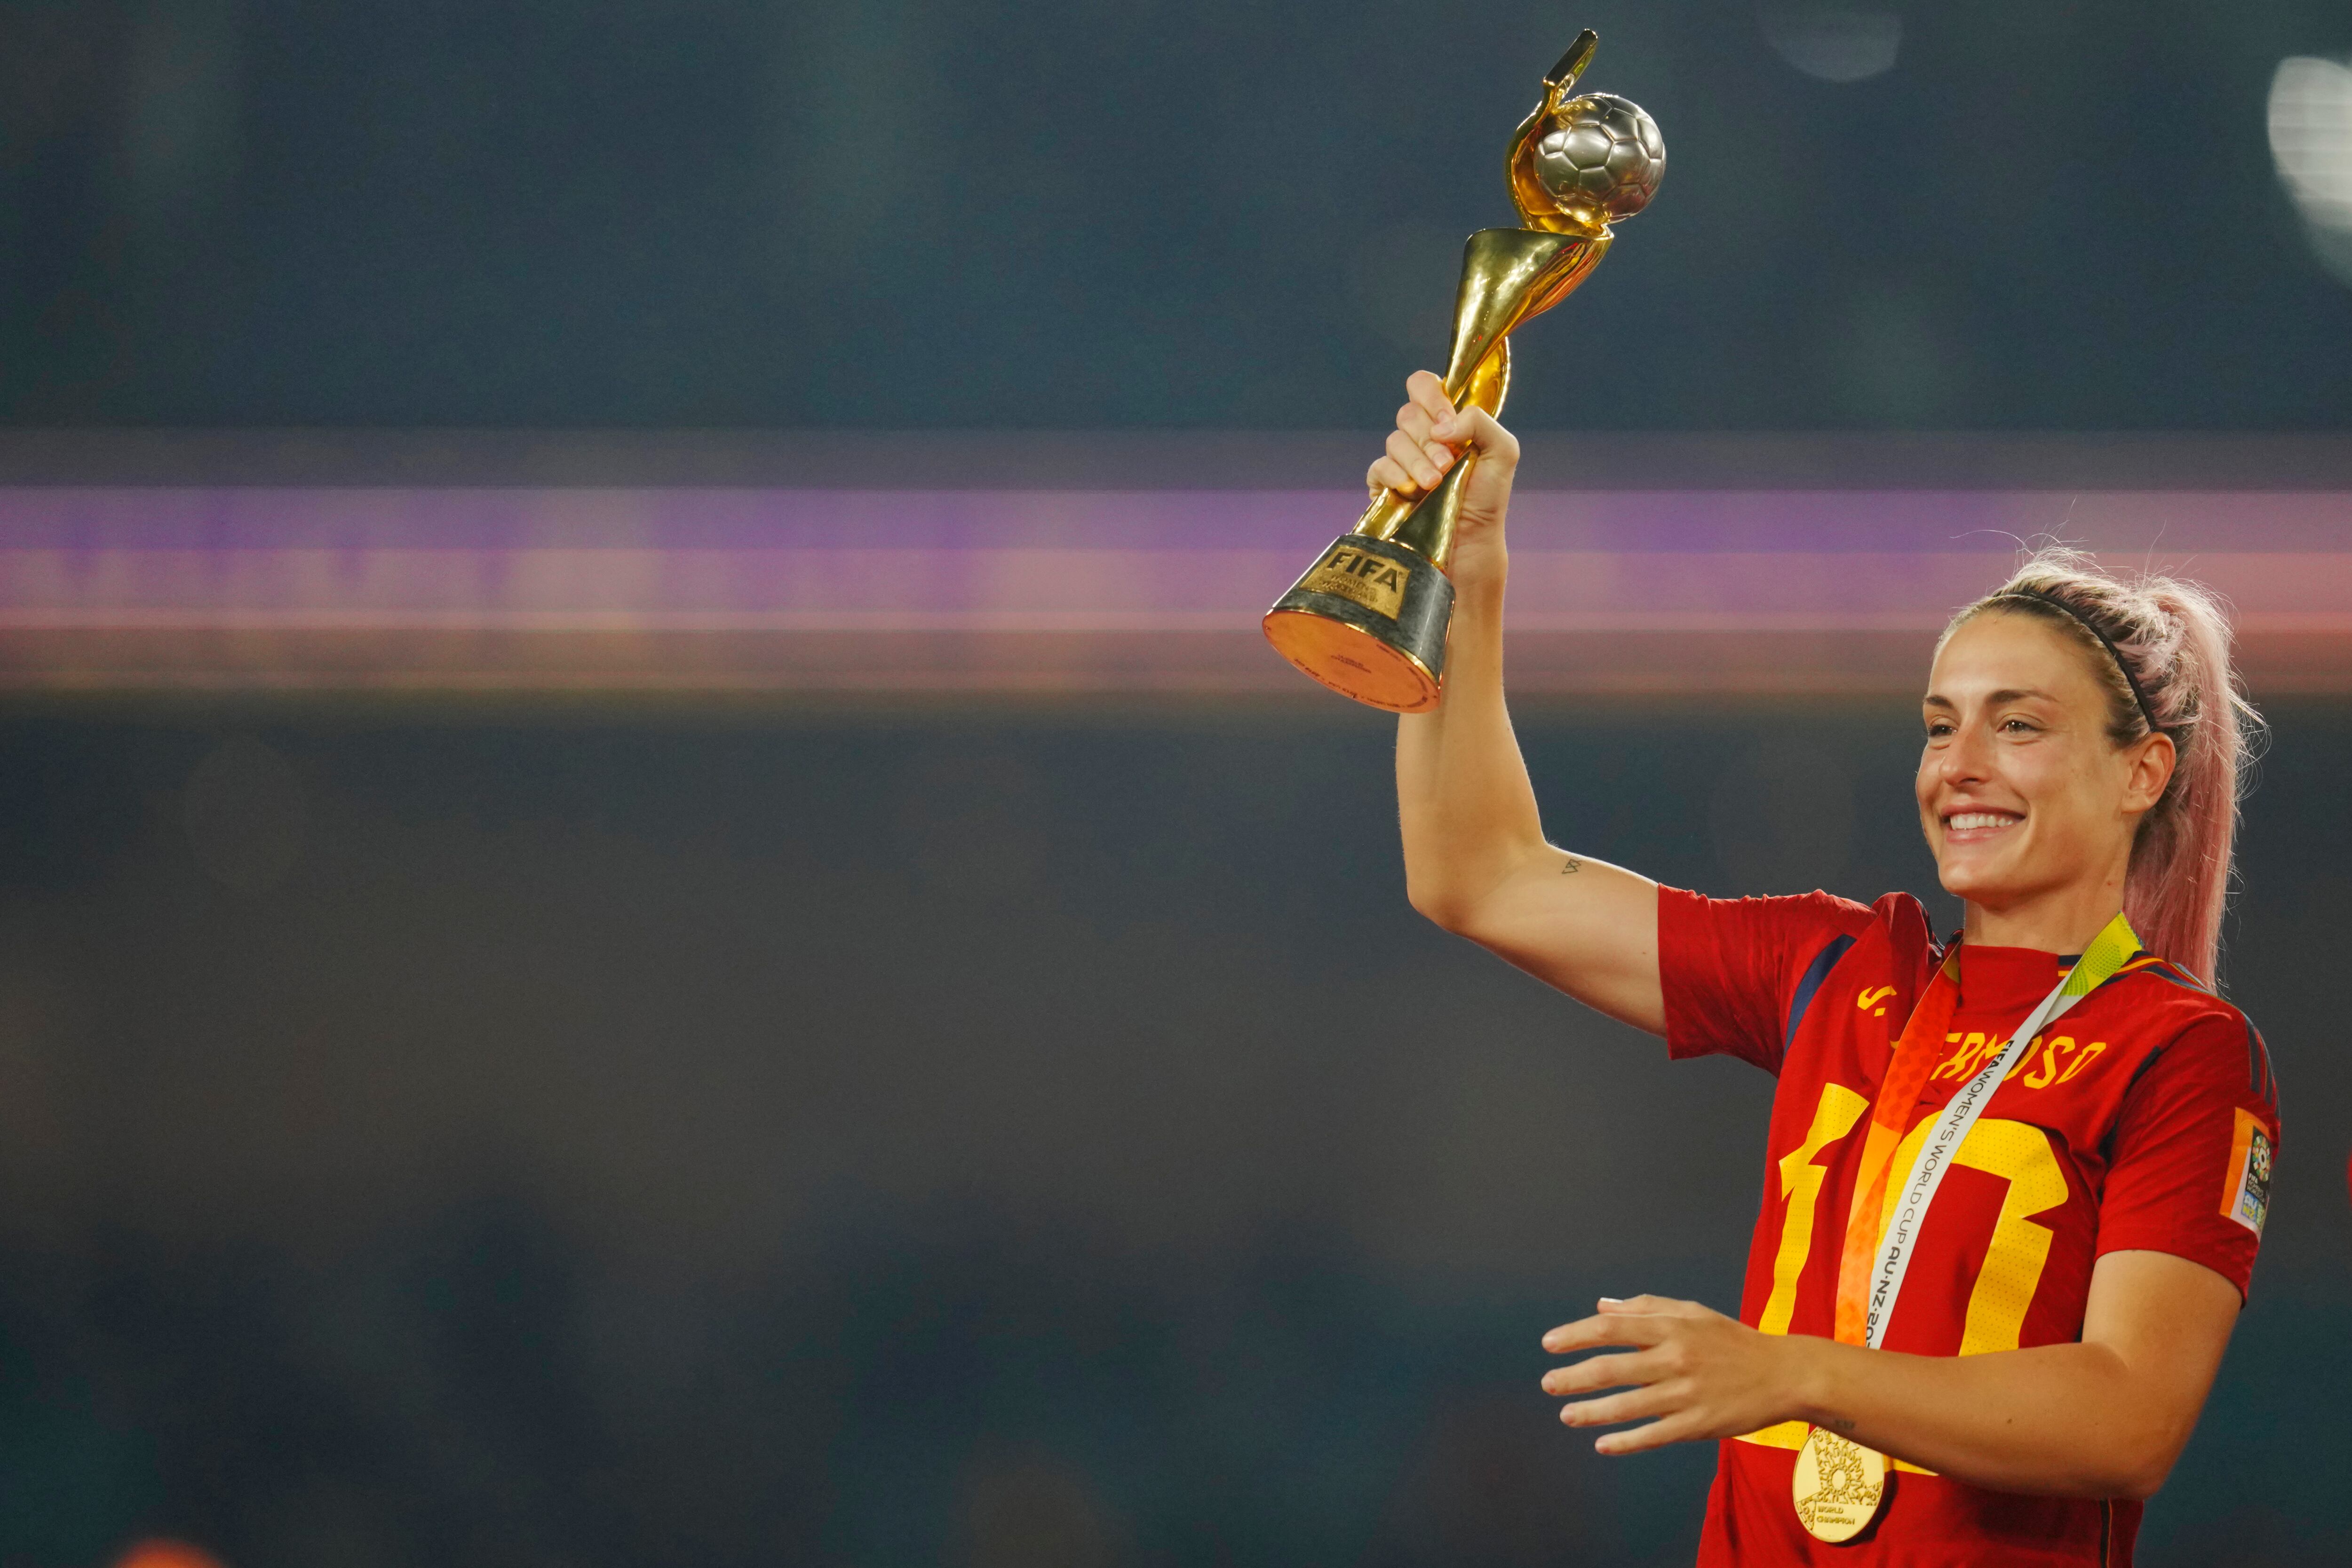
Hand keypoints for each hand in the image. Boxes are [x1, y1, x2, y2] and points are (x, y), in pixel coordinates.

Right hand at [1363, 370, 1519, 587]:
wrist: (1471, 539)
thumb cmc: (1488, 496)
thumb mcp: (1503, 451)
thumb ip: (1480, 421)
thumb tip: (1440, 426)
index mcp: (1446, 420)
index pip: (1423, 385)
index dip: (1431, 396)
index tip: (1447, 421)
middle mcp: (1421, 436)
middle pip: (1407, 413)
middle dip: (1429, 439)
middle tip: (1448, 464)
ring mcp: (1401, 460)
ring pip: (1394, 440)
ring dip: (1418, 461)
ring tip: (1436, 483)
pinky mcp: (1384, 485)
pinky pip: (1378, 467)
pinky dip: (1394, 475)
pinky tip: (1412, 490)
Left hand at [1540, 1295, 1802, 1455]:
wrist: (1785, 1374)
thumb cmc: (1732, 1341)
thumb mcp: (1692, 1312)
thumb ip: (1645, 1307)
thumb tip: (1600, 1305)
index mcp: (1672, 1327)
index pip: (1611, 1328)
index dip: (1576, 1335)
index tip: (1549, 1344)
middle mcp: (1676, 1358)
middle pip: (1612, 1367)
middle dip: (1574, 1377)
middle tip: (1548, 1384)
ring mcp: (1687, 1394)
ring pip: (1628, 1405)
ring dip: (1591, 1411)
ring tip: (1565, 1415)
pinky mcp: (1699, 1424)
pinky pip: (1654, 1435)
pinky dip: (1626, 1441)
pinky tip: (1602, 1444)